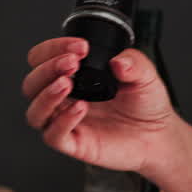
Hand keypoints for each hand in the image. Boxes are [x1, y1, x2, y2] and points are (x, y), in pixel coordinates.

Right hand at [22, 37, 178, 174]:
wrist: (159, 135)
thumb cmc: (146, 106)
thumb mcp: (145, 74)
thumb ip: (134, 62)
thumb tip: (118, 60)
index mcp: (74, 78)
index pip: (44, 60)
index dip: (53, 49)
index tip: (79, 47)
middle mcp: (65, 100)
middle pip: (32, 85)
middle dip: (46, 69)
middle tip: (71, 64)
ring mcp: (67, 122)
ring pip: (35, 112)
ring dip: (46, 96)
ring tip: (66, 84)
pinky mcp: (74, 144)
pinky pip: (54, 136)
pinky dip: (62, 121)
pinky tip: (80, 109)